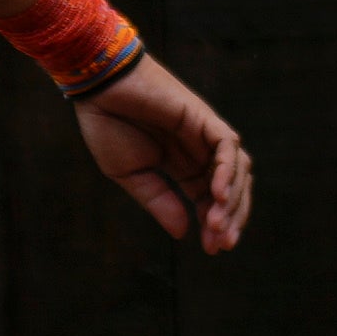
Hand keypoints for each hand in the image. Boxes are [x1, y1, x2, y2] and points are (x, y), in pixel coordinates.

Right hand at [72, 56, 250, 253]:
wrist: (98, 86)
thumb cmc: (108, 124)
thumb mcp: (131, 175)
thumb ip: (159, 201)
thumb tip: (184, 233)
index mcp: (182, 165)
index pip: (210, 199)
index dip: (215, 224)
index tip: (212, 249)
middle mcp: (199, 150)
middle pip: (231, 188)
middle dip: (231, 217)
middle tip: (221, 244)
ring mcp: (204, 133)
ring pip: (238, 169)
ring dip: (232, 200)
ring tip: (215, 225)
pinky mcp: (203, 117)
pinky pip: (227, 145)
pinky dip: (228, 170)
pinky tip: (217, 195)